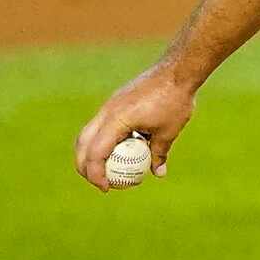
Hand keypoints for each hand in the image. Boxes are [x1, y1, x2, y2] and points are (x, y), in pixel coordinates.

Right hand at [73, 63, 196, 190]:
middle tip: (98, 182)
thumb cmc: (174, 100)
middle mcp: (107, 112)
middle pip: (83, 144)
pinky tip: (118, 151)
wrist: (176, 71)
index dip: (96, 174)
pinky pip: (100, 125)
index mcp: (117, 120)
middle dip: (84, 166)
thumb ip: (159, 153)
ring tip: (104, 170)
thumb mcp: (169, 131)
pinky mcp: (114, 102)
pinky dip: (101, 140)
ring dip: (90, 153)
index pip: (96, 153)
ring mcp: (108, 106)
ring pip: (88, 133)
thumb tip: (157, 173)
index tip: (106, 188)